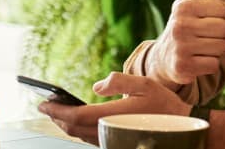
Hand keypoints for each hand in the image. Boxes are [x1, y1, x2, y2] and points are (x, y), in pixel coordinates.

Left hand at [38, 72, 191, 145]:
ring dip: (66, 124)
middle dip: (57, 117)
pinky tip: (77, 121)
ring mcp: (113, 140)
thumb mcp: (144, 83)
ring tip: (57, 112)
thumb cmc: (164, 104)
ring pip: (80, 136)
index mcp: (114, 116)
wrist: (181, 127)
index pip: (77, 116)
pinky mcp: (116, 143)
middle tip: (45, 106)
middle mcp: (110, 132)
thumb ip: (119, 81)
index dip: (57, 111)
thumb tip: (96, 85)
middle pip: (74, 128)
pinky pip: (91, 139)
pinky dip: (78, 130)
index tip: (43, 102)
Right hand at [148, 0, 224, 88]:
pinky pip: (214, 65)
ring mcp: (180, 47)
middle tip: (204, 36)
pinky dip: (209, 65)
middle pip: (224, 29)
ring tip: (200, 48)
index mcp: (184, 6)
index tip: (204, 19)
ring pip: (221, 48)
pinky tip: (197, 61)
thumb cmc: (184, 23)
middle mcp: (179, 25)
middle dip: (219, 35)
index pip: (223, 11)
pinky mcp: (183, 67)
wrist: (164, 58)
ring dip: (215, 51)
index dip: (219, 17)